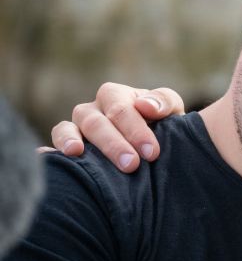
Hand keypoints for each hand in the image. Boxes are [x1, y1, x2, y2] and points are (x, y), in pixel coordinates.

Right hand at [45, 83, 184, 171]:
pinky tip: (50, 158)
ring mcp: (75, 127)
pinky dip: (50, 151)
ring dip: (74, 142)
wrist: (153, 145)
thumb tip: (144, 105)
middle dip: (113, 144)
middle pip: (95, 122)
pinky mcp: (67, 146)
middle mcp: (91, 109)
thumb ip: (163, 102)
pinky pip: (53, 145)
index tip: (152, 153)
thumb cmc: (162, 125)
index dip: (136, 130)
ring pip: (68, 129)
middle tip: (131, 165)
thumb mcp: (171, 110)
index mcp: (115, 96)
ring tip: (77, 153)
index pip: (120, 109)